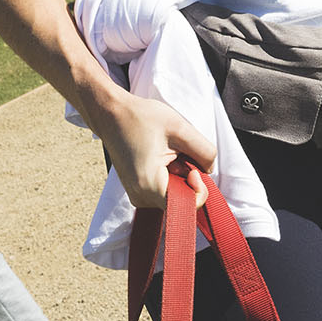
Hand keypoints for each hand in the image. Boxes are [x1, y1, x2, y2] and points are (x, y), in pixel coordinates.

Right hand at [96, 93, 216, 212]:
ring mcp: (137, 195)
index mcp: (149, 185)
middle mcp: (140, 197)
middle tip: (176, 151)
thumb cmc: (141, 118)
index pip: (188, 206)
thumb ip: (204, 151)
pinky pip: (163, 188)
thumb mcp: (181, 128)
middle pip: (181, 198)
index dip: (199, 187)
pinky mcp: (137, 189)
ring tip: (165, 150)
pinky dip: (168, 173)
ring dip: (177, 173)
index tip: (191, 164)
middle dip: (186, 175)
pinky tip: (159, 154)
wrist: (112, 114)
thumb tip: (209, 170)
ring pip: (173, 193)